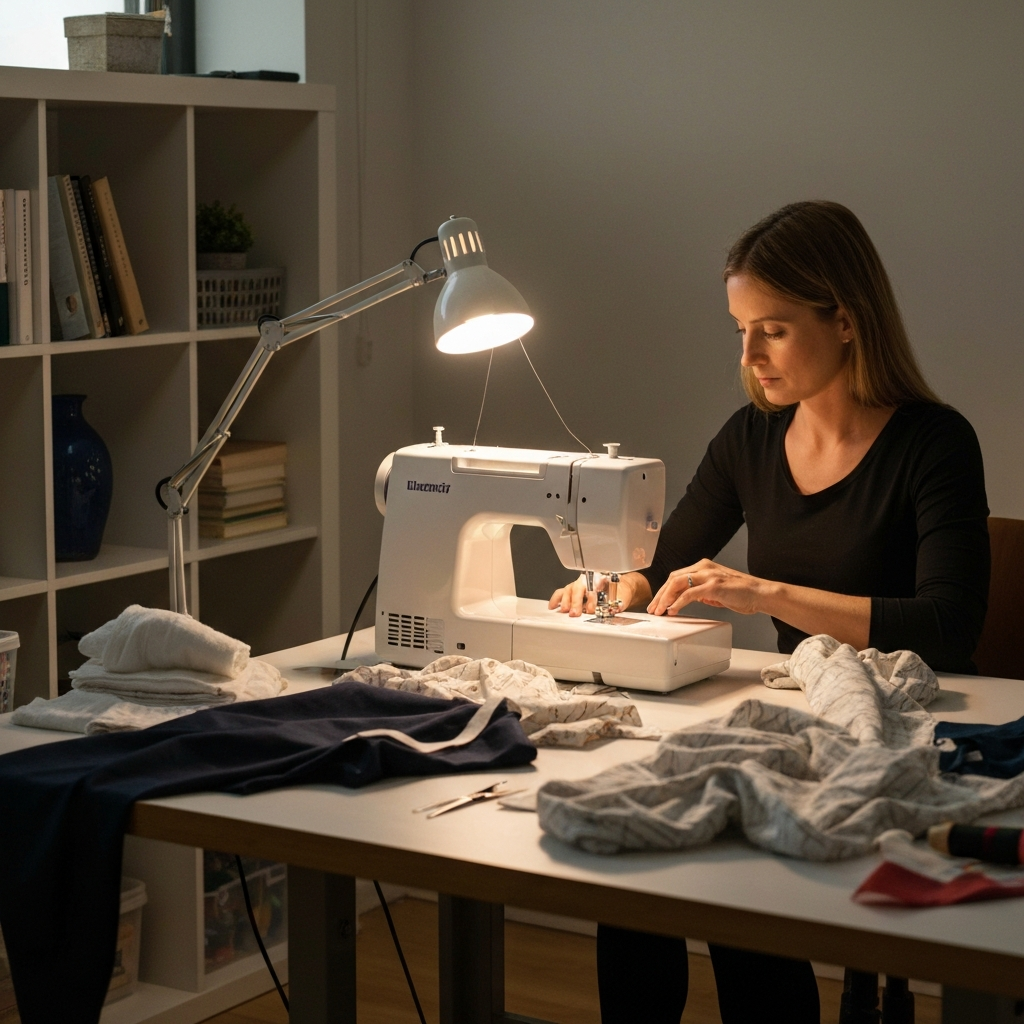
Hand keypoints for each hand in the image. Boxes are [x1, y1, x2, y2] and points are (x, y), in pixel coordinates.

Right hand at [549, 572, 643, 616]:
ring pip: (569, 589)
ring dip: (566, 600)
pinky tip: (552, 606)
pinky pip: (561, 593)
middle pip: (578, 587)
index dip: (591, 598)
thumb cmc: (620, 592)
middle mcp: (587, 581)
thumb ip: (619, 603)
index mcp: (600, 579)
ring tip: (565, 610)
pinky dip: (556, 599)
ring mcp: (578, 585)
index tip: (591, 609)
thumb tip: (617, 607)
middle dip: (576, 601)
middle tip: (575, 613)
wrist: (620, 589)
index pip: (593, 586)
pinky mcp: (572, 592)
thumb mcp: (623, 597)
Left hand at [647, 559, 770, 616]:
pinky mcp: (713, 586)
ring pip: (677, 584)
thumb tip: (689, 598)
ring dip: (665, 599)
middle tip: (653, 608)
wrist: (760, 594)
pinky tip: (673, 610)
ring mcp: (708, 575)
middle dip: (660, 595)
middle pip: (673, 579)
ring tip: (660, 611)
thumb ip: (702, 592)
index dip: (664, 590)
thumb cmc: (742, 593)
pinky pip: (689, 594)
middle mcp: (704, 568)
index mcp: (703, 567)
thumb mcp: (716, 590)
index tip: (657, 602)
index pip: (677, 577)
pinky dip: (678, 602)